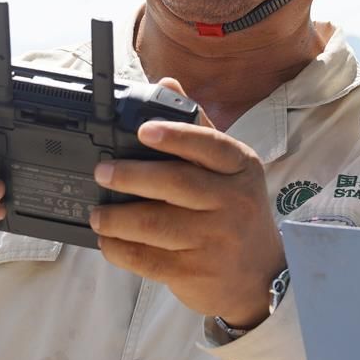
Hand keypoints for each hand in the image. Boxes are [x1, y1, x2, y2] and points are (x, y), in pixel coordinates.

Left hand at [88, 79, 281, 327]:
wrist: (262, 276)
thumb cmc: (237, 213)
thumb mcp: (231, 170)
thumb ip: (197, 128)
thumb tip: (166, 83)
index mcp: (240, 168)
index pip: (209, 145)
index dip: (174, 136)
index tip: (142, 130)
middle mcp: (232, 201)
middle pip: (174, 183)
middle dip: (130, 176)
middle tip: (102, 172)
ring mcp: (214, 239)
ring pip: (153, 224)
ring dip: (116, 218)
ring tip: (98, 214)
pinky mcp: (194, 271)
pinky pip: (147, 259)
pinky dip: (120, 249)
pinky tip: (108, 241)